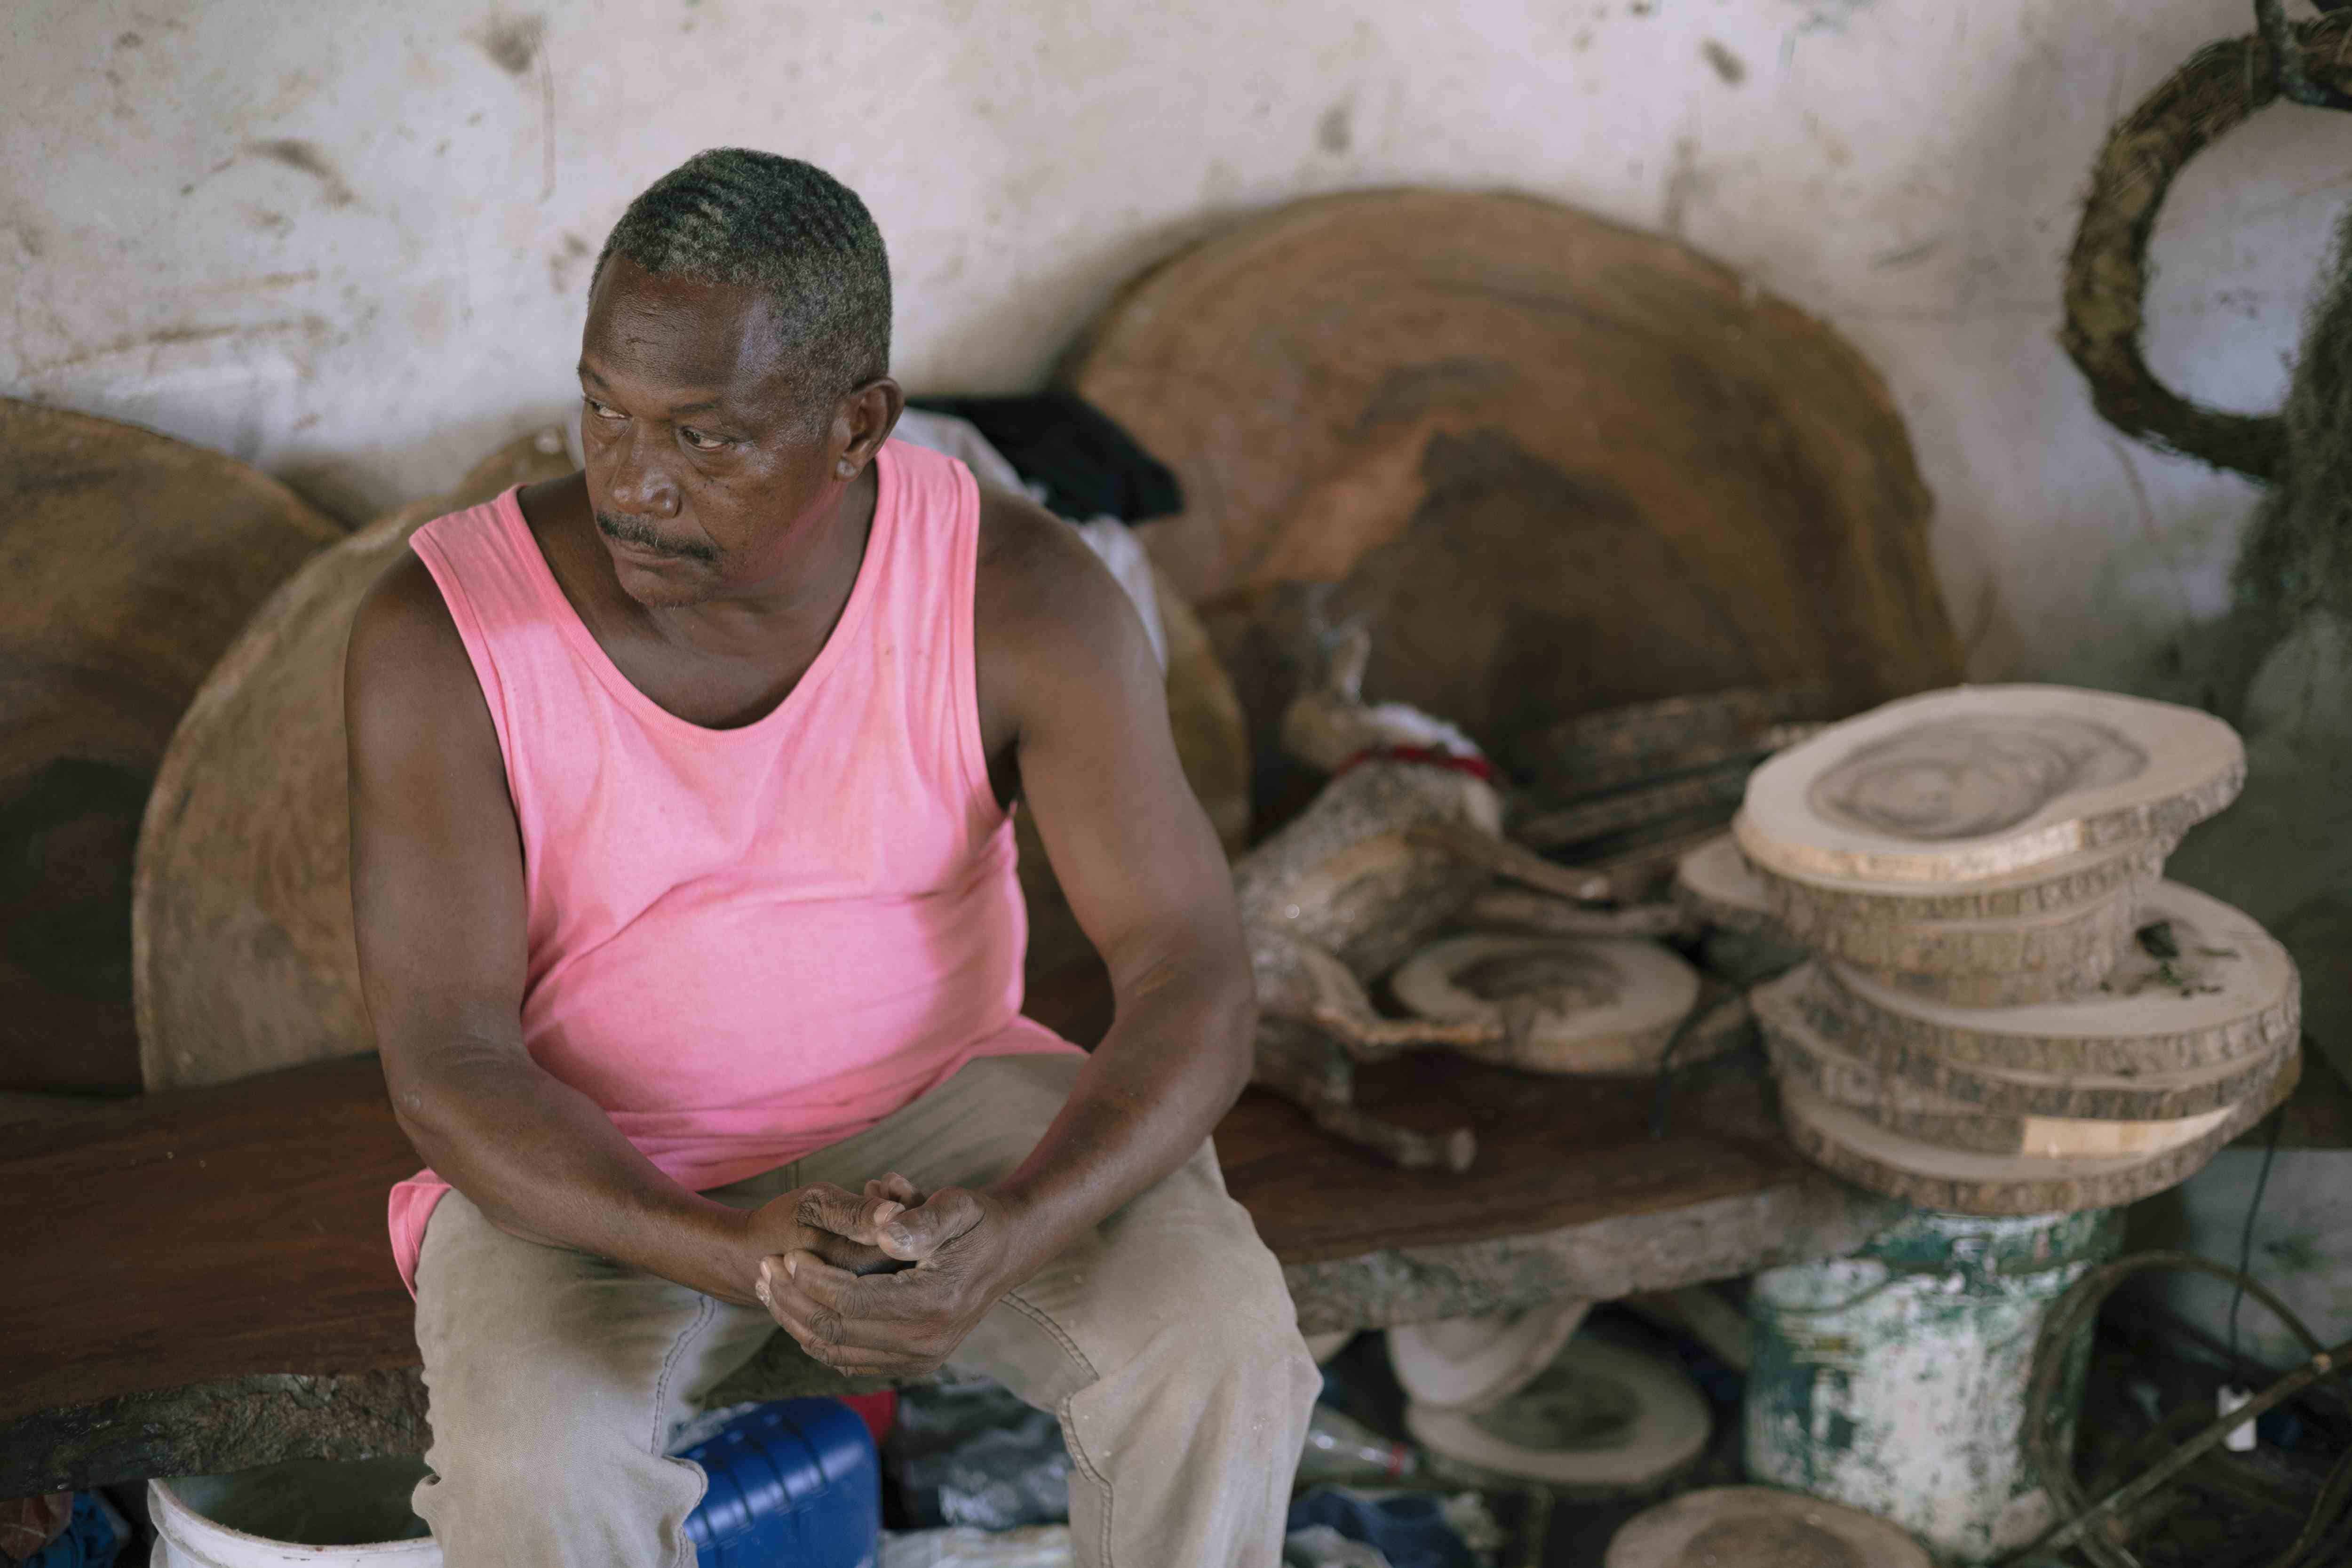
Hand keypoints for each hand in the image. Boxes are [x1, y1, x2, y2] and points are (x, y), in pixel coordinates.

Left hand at [754, 1183, 1026, 1376]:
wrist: (1010, 1249)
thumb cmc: (978, 1220)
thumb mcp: (956, 1205)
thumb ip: (920, 1217)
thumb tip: (884, 1231)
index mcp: (934, 1303)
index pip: (850, 1301)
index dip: (809, 1280)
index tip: (785, 1253)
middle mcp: (926, 1341)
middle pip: (835, 1332)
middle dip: (791, 1301)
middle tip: (764, 1270)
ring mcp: (920, 1359)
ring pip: (835, 1352)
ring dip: (796, 1320)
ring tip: (769, 1287)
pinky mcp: (913, 1364)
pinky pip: (850, 1360)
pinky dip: (818, 1337)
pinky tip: (798, 1308)